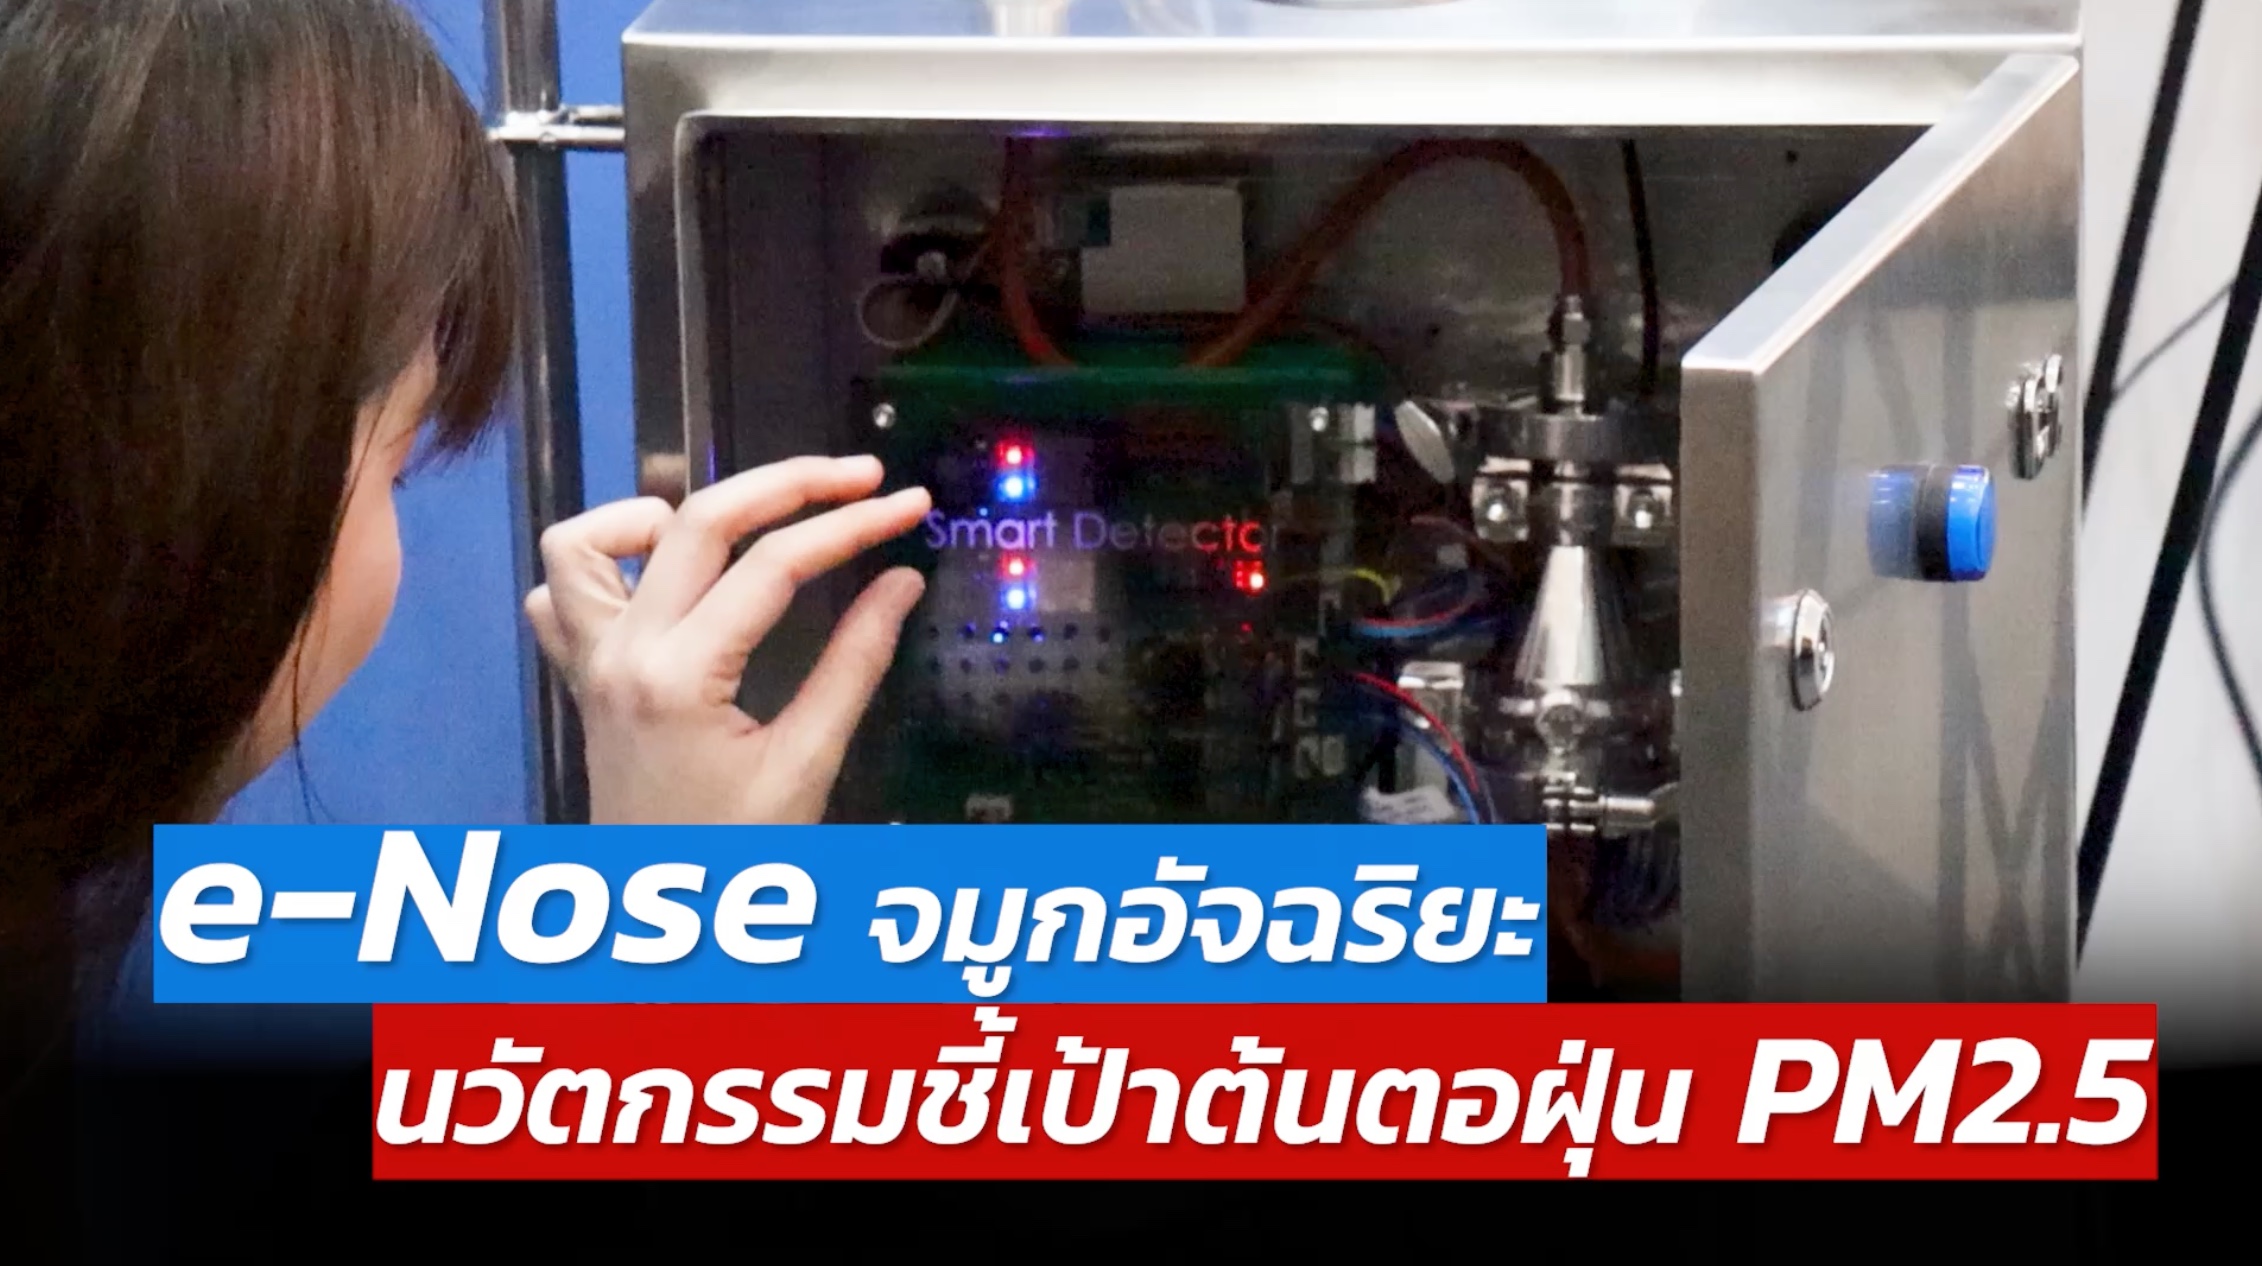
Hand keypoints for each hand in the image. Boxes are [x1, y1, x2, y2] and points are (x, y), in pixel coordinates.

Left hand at [523, 455, 929, 823]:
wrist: (663, 927)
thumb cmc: (737, 860)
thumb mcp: (806, 763)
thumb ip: (854, 664)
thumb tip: (902, 581)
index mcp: (678, 678)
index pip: (774, 565)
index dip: (851, 524)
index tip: (908, 504)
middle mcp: (619, 654)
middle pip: (695, 518)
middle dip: (787, 484)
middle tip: (859, 478)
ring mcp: (589, 662)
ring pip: (586, 539)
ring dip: (663, 512)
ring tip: (739, 524)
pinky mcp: (582, 679)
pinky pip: (557, 595)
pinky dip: (603, 564)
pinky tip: (666, 575)